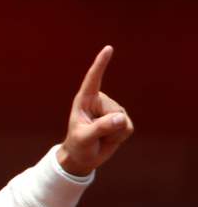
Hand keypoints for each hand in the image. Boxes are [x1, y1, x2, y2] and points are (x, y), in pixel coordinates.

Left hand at [56, 46, 133, 176]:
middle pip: (114, 111)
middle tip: (93, 134)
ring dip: (112, 134)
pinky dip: (120, 137)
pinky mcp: (121, 119)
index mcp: (85, 100)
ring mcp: (112, 109)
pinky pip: (128, 128)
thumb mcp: (85, 137)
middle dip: (107, 127)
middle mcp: (100, 101)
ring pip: (122, 121)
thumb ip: (101, 127)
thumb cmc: (78, 145)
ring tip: (99, 136)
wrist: (83, 157)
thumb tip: (121, 118)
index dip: (101, 64)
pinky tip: (109, 138)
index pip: (93, 79)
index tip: (108, 48)